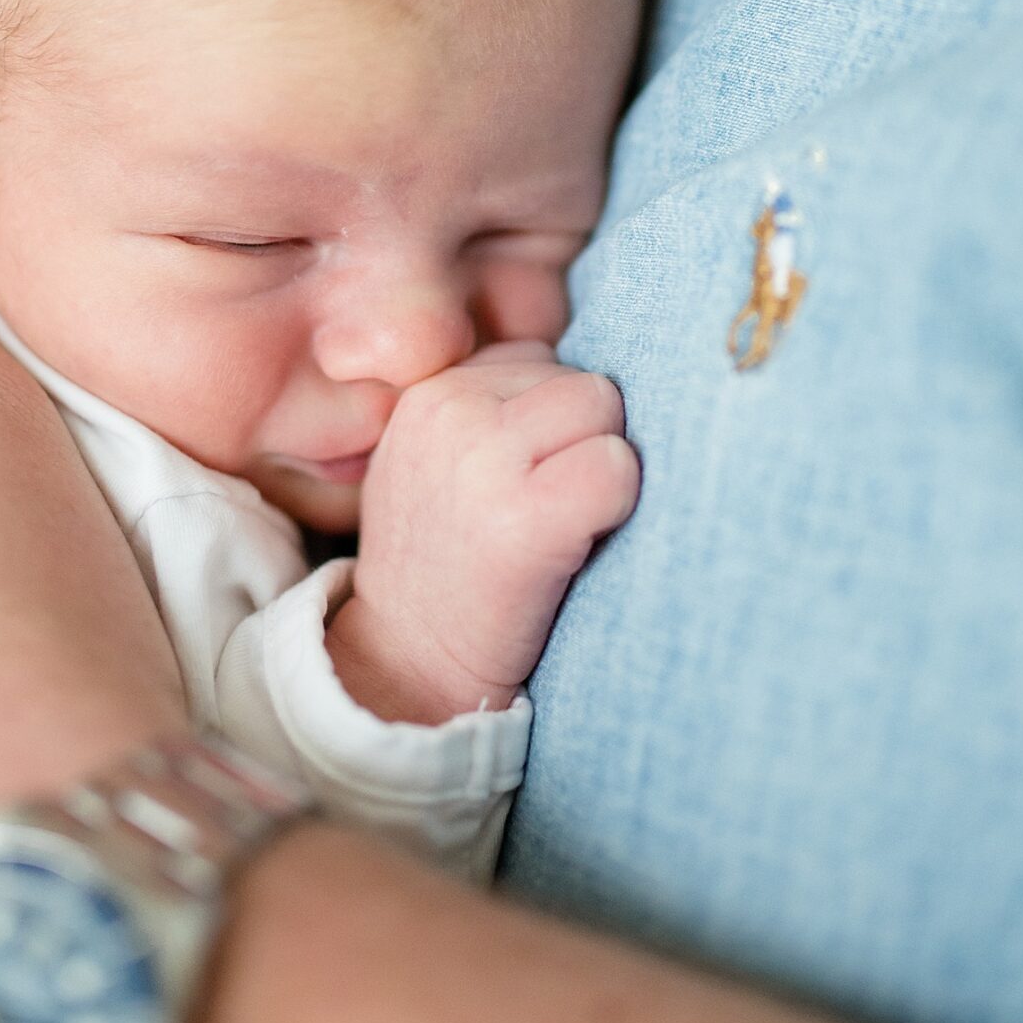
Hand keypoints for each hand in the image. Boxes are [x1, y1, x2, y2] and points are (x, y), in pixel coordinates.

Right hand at [329, 341, 638, 722]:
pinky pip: (617, 469)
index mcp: (430, 392)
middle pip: (583, 385)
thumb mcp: (432, 460)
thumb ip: (488, 407)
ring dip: (604, 469)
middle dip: (584, 441)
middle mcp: (452, 411)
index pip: (539, 361)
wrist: (405, 661)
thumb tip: (591, 381)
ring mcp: (486, 460)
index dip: (549, 424)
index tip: (521, 481)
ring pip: (607, 414)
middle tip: (546, 506)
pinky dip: (617, 506)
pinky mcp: (527, 517)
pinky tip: (576, 543)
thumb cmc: (439, 562)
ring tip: (559, 522)